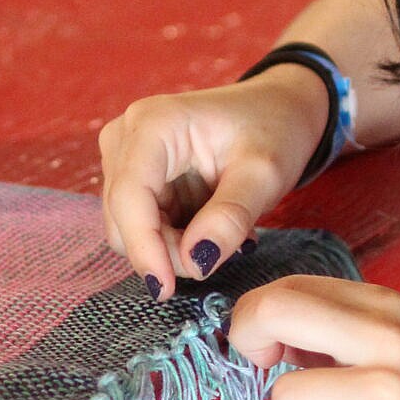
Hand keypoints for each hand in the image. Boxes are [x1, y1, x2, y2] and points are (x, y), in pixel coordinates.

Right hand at [99, 66, 329, 295]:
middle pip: (123, 217)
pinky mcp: (133, 175)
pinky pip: (139, 225)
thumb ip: (230, 217)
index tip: (166, 289)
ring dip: (171, 247)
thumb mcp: (265, 174)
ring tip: (222, 235)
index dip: (143, 247)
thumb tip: (196, 262)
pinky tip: (208, 229)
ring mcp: (125, 155)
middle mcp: (126, 135)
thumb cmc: (274, 130)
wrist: (276, 110)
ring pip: (127, 227)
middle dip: (165, 250)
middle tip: (221, 253)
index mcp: (154, 123)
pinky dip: (172, 239)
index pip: (129, 196)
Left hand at [229, 274, 399, 399]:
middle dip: (248, 338)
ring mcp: (386, 394)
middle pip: (276, 310)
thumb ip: (344, 334)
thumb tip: (267, 325)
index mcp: (395, 311)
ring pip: (284, 393)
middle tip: (260, 367)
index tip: (269, 346)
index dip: (261, 315)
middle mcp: (393, 341)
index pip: (294, 285)